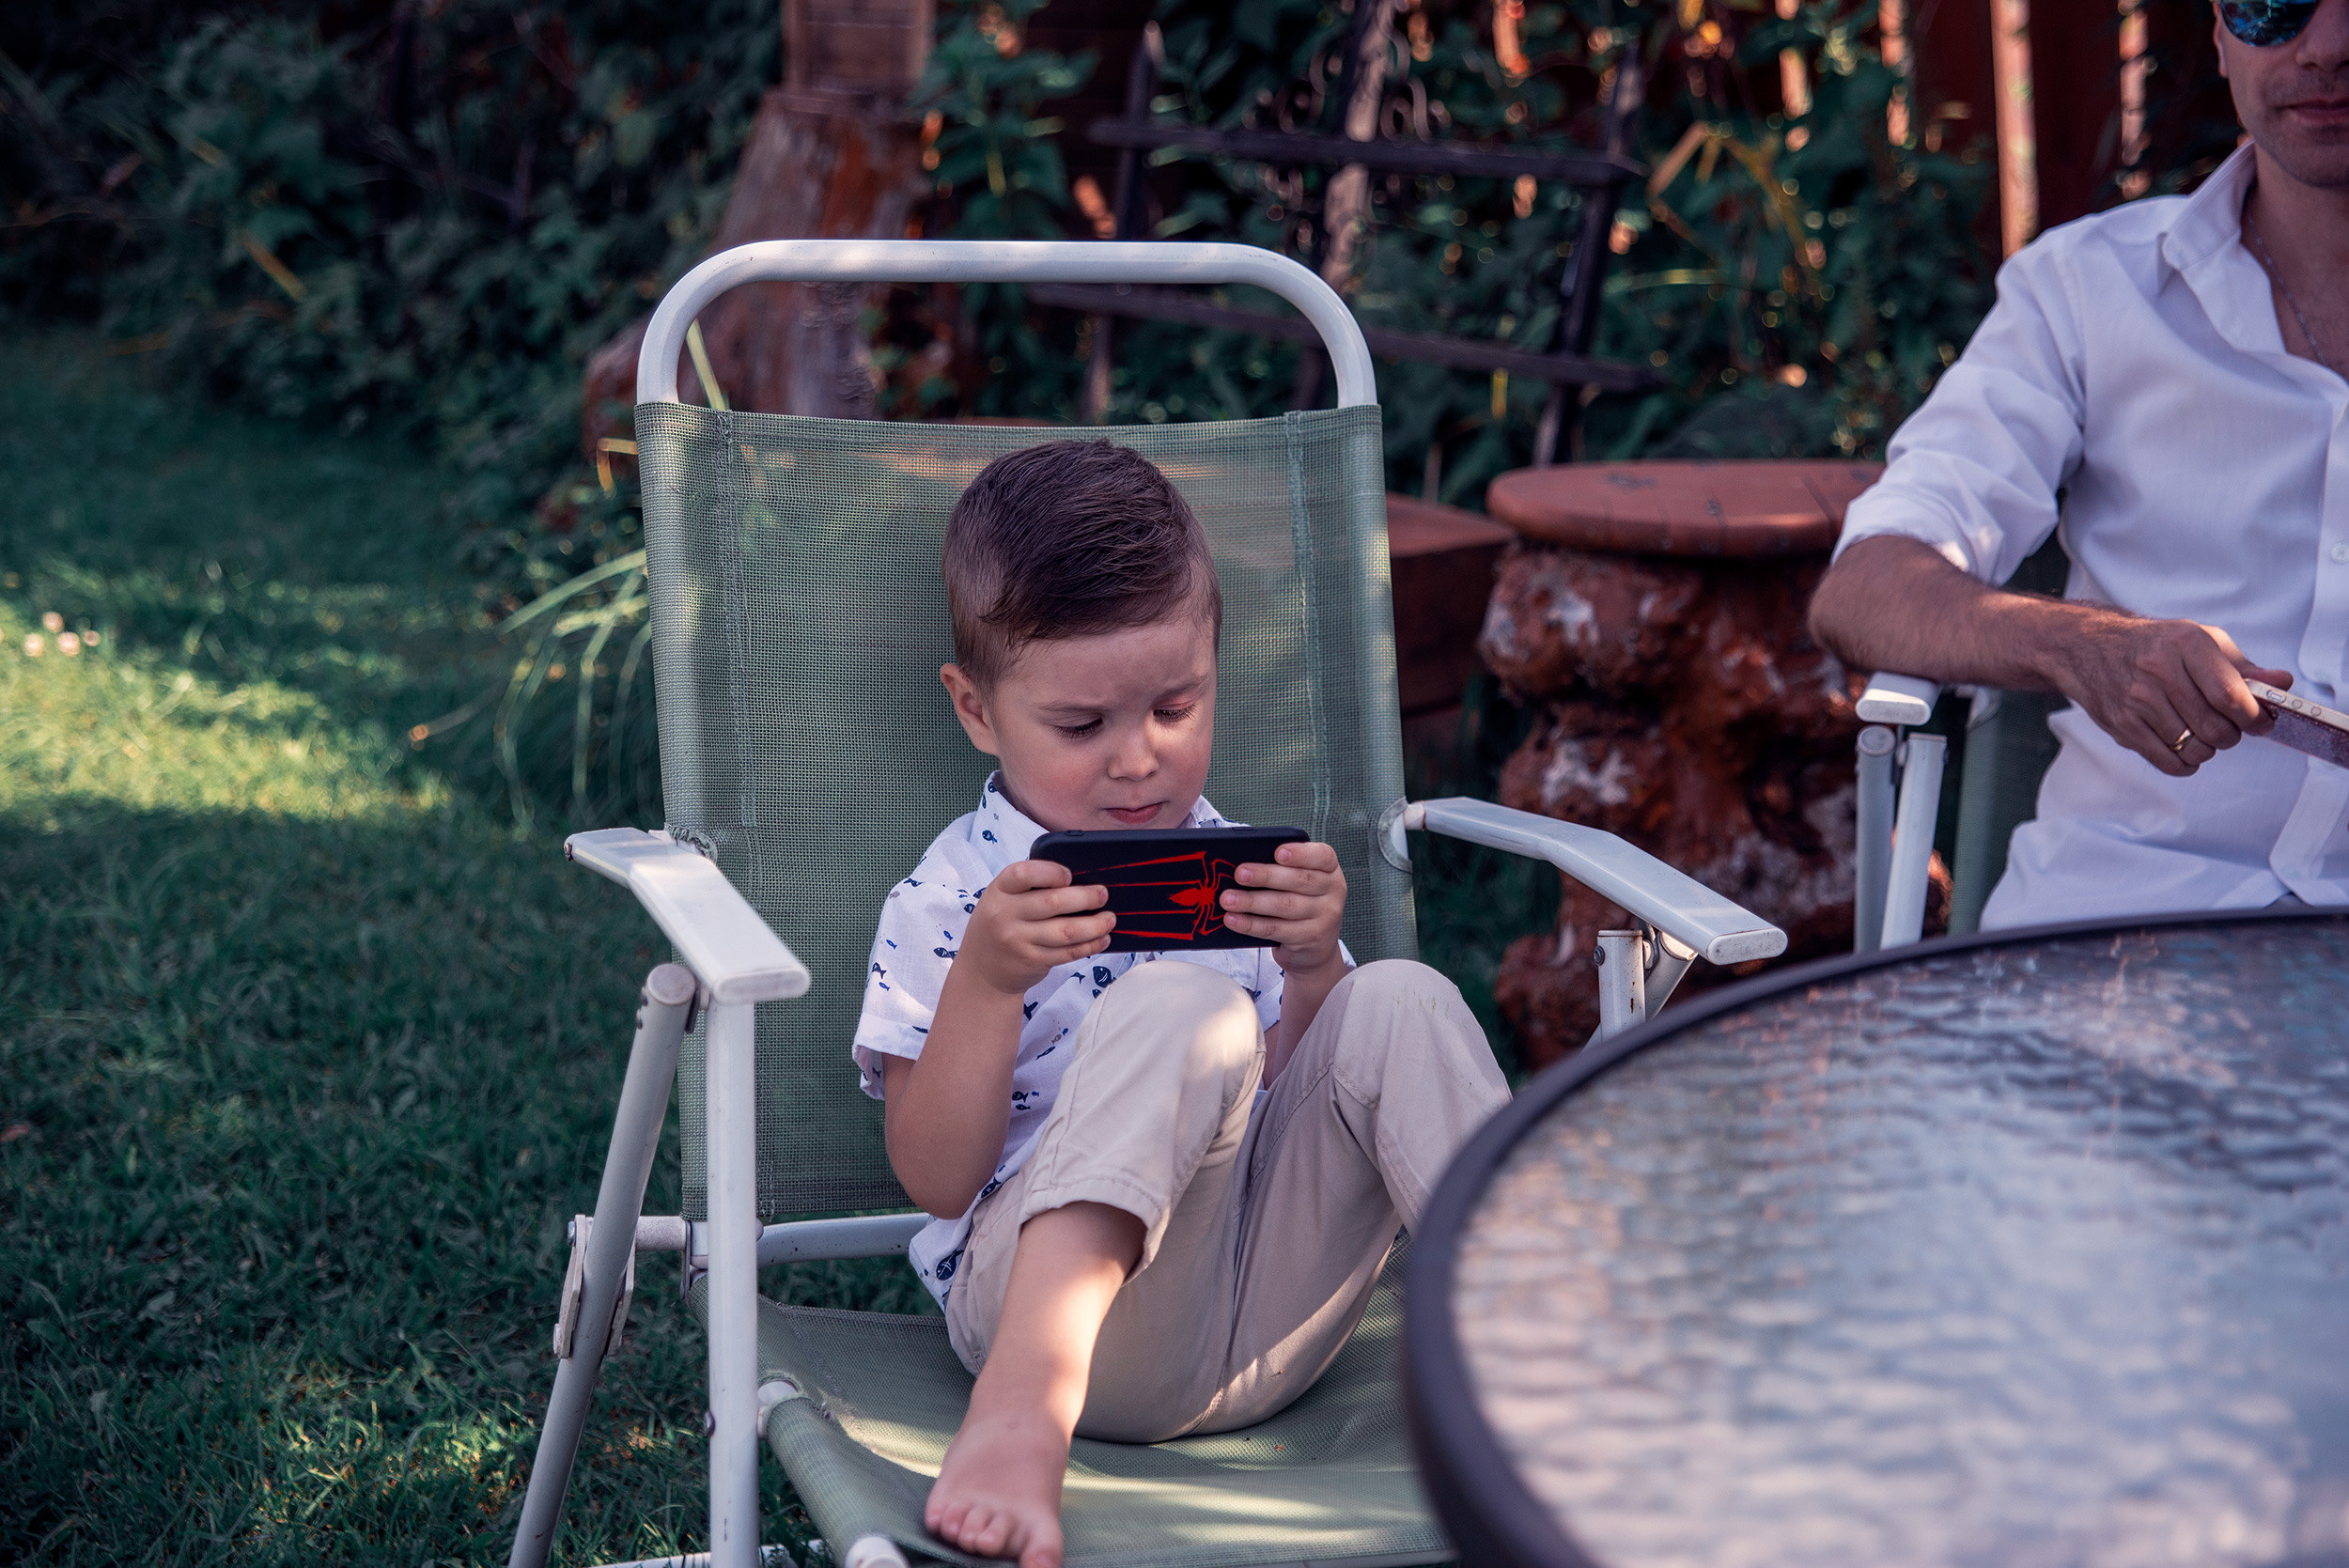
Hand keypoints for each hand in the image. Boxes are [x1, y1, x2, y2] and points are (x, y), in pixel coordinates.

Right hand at [956, 860, 1114, 998]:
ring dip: (1095, 924)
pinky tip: (1102, 938)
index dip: (1050, 872)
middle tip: (1103, 894)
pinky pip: (1068, 953)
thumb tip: (1080, 879)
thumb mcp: (1003, 899)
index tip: (1069, 875)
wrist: (982, 969)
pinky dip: (1090, 945)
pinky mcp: (1032, 961)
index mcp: (999, 890)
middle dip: (1086, 897)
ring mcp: (1018, 941)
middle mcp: (1005, 915)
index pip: (1023, 874)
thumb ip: (1030, 887)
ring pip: (1067, 931)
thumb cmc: (1001, 923)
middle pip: (1053, 902)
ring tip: (1109, 919)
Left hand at [1221, 841, 1345, 975]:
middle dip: (1265, 876)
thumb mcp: (1298, 883)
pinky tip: (1233, 919)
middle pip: (1299, 880)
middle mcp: (1332, 891)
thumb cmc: (1300, 904)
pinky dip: (1251, 924)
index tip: (1278, 852)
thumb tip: (1243, 865)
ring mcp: (1324, 917)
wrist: (1316, 949)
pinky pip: (1276, 929)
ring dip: (1252, 902)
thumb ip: (1281, 870)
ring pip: (1285, 905)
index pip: (1322, 856)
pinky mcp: (1310, 938)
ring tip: (1228, 899)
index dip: (1300, 853)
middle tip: (1239, 873)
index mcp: (1329, 870)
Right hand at [2050, 617, 2286, 776]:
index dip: (2253, 717)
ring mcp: (2137, 700)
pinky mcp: (2121, 725)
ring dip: (2208, 750)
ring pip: (2193, 748)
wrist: (2090, 647)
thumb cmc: (2156, 645)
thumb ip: (2243, 667)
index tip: (2260, 723)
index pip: (2230, 695)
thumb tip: (2282, 686)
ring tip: (2204, 737)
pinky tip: (2185, 750)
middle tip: (2229, 731)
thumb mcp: (2201, 642)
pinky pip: (2167, 761)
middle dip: (2231, 737)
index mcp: (2186, 644)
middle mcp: (2159, 671)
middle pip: (2213, 727)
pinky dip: (2185, 764)